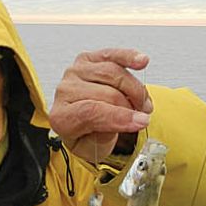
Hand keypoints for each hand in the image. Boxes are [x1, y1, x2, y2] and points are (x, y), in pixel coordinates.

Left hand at [48, 48, 153, 162]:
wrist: (82, 124)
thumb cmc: (88, 135)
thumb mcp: (94, 149)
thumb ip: (104, 137)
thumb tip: (122, 120)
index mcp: (62, 117)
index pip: (90, 112)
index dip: (119, 117)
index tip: (140, 122)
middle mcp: (65, 91)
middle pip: (107, 93)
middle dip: (131, 107)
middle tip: (143, 117)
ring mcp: (75, 72)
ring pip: (113, 73)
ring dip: (135, 90)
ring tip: (143, 104)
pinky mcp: (88, 59)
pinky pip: (112, 55)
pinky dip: (128, 57)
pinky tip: (142, 60)